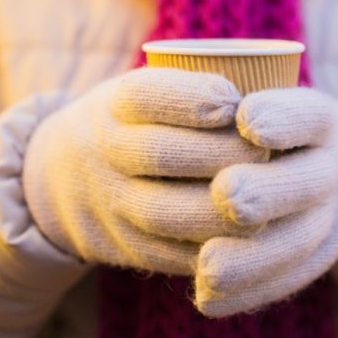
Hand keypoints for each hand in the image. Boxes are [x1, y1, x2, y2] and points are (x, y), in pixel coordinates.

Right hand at [22, 67, 267, 274]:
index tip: (233, 101)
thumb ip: (194, 88)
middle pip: (159, 153)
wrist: (65, 180)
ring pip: (165, 212)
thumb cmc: (135, 124)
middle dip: (220, 154)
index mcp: (113, 105)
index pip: (144, 95)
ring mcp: (113, 203)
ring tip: (265, 200)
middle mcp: (106, 151)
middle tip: (267, 152)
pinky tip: (249, 239)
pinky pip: (170, 255)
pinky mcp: (128, 248)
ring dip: (220, 209)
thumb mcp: (144, 93)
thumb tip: (273, 82)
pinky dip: (214, 250)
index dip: (190, 97)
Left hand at [195, 87, 337, 316]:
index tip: (245, 119)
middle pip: (305, 182)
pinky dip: (244, 293)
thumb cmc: (264, 120)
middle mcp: (329, 168)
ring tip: (208, 266)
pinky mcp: (309, 259)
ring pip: (295, 242)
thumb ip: (217, 97)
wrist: (318, 166)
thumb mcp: (255, 95)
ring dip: (251, 257)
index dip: (282, 117)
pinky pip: (283, 282)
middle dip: (265, 191)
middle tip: (225, 195)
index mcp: (318, 120)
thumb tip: (194, 106)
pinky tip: (207, 298)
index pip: (309, 115)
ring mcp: (323, 216)